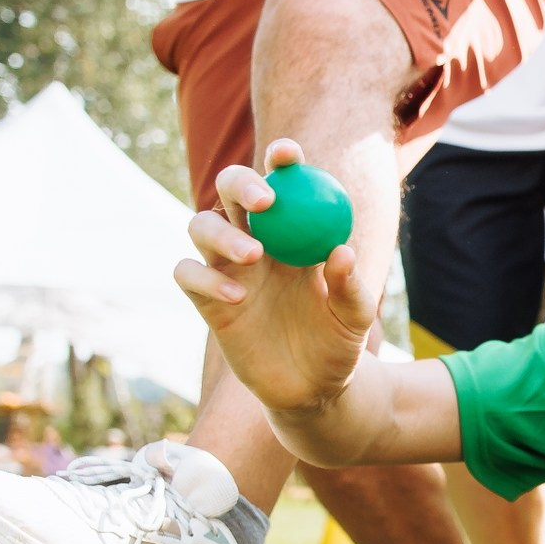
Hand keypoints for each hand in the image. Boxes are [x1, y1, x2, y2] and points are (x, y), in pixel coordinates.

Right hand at [173, 141, 376, 415]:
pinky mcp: (207, 301)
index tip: (289, 155)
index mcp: (294, 231)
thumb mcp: (356, 317)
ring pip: (200, 226)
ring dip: (222, 232)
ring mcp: (227, 269)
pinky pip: (188, 275)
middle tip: (266, 201)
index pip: (283, 181)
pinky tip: (236, 296)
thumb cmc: (339, 342)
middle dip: (240, 182)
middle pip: (229, 191)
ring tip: (254, 255)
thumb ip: (350, 287)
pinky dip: (204, 278)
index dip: (281, 160)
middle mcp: (255, 240)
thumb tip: (341, 252)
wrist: (313, 388)